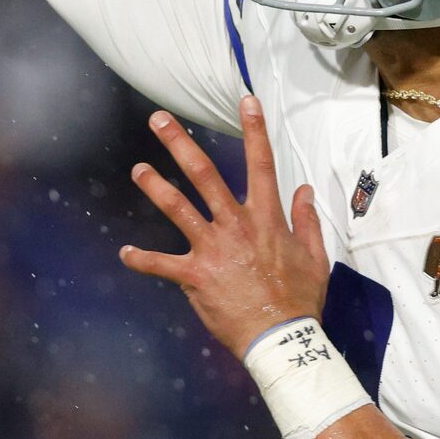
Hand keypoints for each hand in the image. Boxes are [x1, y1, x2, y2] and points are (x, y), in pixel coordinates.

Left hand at [121, 98, 329, 360]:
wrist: (282, 338)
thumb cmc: (300, 298)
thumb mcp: (314, 256)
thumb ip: (306, 219)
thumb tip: (304, 189)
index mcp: (266, 218)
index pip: (262, 163)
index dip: (254, 129)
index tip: (245, 100)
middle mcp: (236, 225)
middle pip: (204, 175)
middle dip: (179, 144)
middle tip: (158, 120)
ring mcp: (213, 248)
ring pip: (178, 208)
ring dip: (155, 187)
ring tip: (137, 169)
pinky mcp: (195, 276)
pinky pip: (161, 264)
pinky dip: (142, 260)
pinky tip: (125, 254)